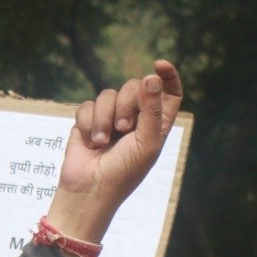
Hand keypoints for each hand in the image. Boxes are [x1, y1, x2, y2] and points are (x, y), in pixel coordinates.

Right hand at [47, 60, 183, 252]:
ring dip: (104, 118)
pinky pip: (87, 105)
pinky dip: (89, 123)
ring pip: (108, 94)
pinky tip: (90, 142)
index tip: (159, 65)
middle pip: (134, 86)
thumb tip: (152, 77)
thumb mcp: (146, 143)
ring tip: (102, 142)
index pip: (168, 93)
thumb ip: (151, 110)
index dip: (167, 76)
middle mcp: (135, 118)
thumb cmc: (124, 173)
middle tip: (123, 128)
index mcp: (156, 123)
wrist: (90, 190)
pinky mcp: (88, 121)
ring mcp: (110, 118)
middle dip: (126, 103)